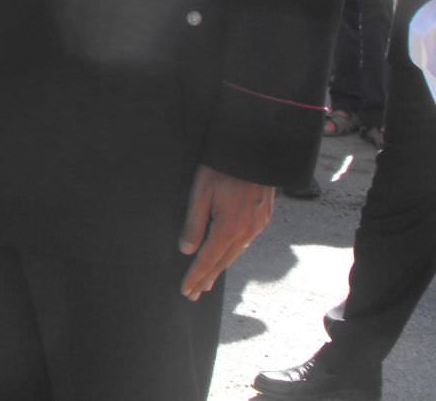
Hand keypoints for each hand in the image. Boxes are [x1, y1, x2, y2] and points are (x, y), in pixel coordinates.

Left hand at [177, 164, 273, 299]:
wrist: (255, 154)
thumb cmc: (222, 170)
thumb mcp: (201, 193)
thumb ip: (194, 223)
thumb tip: (186, 250)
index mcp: (228, 229)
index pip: (207, 259)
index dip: (195, 276)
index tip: (186, 291)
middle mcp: (245, 233)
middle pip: (222, 262)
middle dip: (206, 279)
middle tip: (194, 294)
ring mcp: (257, 228)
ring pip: (235, 255)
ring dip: (219, 269)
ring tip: (207, 282)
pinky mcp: (262, 220)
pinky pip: (245, 244)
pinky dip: (232, 255)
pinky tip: (226, 257)